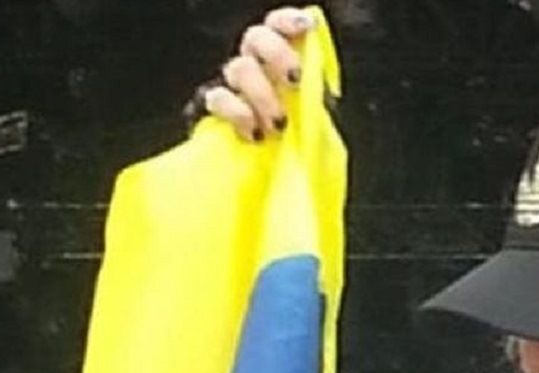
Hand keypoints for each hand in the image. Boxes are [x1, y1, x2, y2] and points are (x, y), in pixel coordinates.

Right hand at [187, 6, 315, 140]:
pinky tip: (254, 133)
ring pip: (238, 68)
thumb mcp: (320, 126)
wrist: (277, 184)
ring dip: (261, 92)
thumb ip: (318, 104)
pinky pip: (216, 99)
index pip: (279, 27)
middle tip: (293, 80)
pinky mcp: (214, 113)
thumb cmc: (301, 152)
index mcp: (282, 64)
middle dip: (276, 53)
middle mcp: (256, 68)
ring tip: (278, 123)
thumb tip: (324, 96)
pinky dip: (236, 113)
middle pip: (255, 38)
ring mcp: (233, 88)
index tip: (306, 27)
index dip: (289, 21)